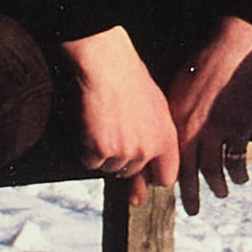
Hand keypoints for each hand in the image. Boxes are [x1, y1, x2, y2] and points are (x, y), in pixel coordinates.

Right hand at [59, 28, 180, 196]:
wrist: (107, 63)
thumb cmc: (130, 80)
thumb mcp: (156, 109)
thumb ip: (155, 145)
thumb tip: (144, 187)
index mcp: (166, 139)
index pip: (166, 178)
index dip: (152, 176)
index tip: (143, 170)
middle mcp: (147, 150)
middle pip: (131, 174)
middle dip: (122, 158)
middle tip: (116, 127)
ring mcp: (123, 152)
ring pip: (109, 169)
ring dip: (103, 152)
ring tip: (105, 120)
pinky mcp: (99, 151)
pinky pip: (90, 162)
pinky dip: (86, 148)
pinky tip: (92, 123)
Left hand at [162, 19, 251, 217]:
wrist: (230, 53)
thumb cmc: (202, 67)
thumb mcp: (178, 91)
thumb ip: (174, 117)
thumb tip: (167, 137)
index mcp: (175, 122)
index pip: (169, 159)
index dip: (169, 179)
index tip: (171, 191)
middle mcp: (193, 130)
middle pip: (189, 173)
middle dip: (190, 195)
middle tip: (192, 211)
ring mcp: (216, 132)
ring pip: (213, 170)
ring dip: (218, 187)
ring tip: (221, 194)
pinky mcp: (238, 129)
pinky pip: (236, 159)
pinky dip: (239, 172)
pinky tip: (241, 178)